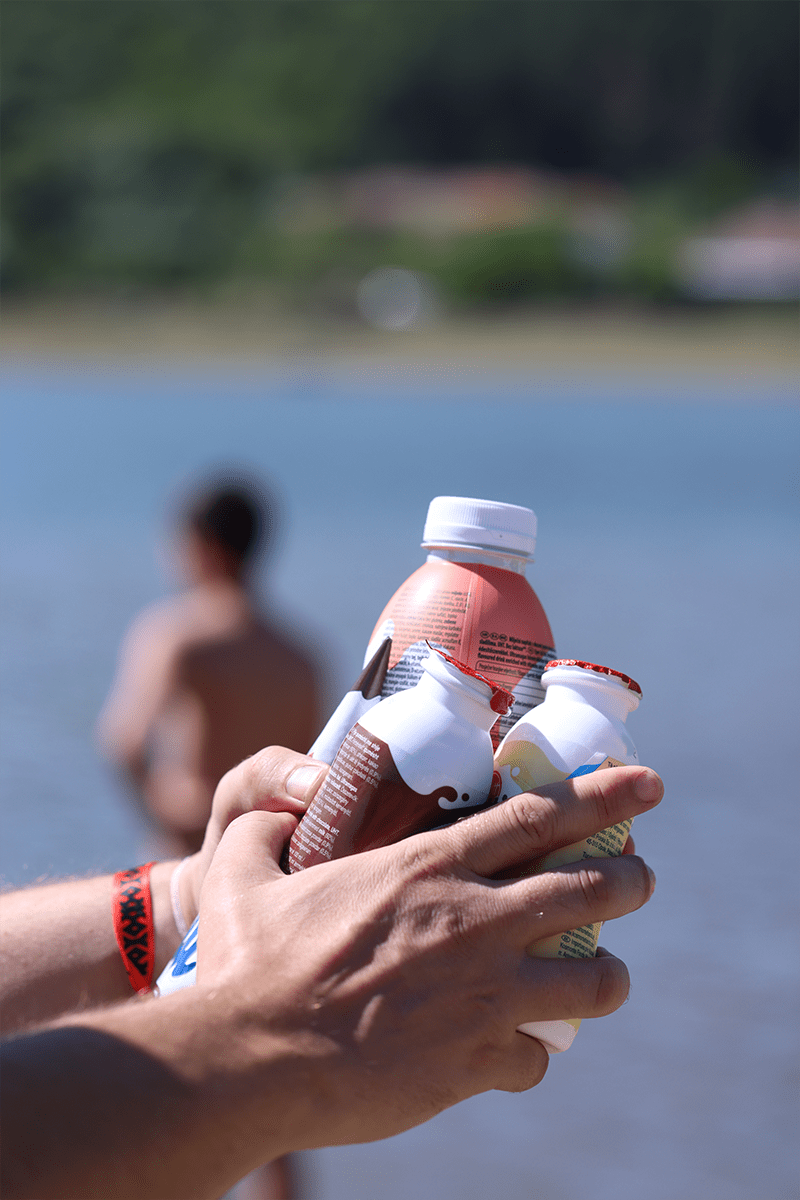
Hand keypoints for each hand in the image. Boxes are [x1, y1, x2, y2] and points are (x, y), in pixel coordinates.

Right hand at [193, 765, 660, 1151]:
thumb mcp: (241, 869)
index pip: (538, 816)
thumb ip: (262, 822)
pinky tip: (514, 1050)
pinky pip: (535, 1056)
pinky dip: (532, 1050)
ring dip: (607, 973)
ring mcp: (482, 994)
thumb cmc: (244, 964)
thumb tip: (277, 804)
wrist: (247, 1062)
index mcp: (427, 866)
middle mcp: (470, 921)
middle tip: (641, 875)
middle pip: (588, 888)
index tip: (644, 784)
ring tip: (605, 973)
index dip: (603, 795)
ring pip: (592, 978)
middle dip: (630, 878)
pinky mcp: (474, 1062)